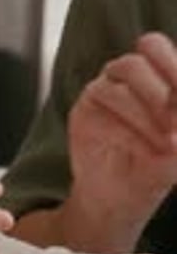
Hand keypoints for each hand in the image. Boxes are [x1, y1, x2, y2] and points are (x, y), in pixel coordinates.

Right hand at [66, 32, 176, 251]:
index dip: (173, 64)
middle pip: (140, 56)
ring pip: (122, 78)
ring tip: (166, 142)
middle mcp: (130, 79)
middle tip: (175, 119)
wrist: (118, 203)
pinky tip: (143, 152)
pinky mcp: (85, 109)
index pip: (159, 50)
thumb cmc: (154, 170)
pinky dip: (130, 130)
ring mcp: (105, 90)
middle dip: (161, 88)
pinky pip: (103, 106)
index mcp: (157, 77)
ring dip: (149, 111)